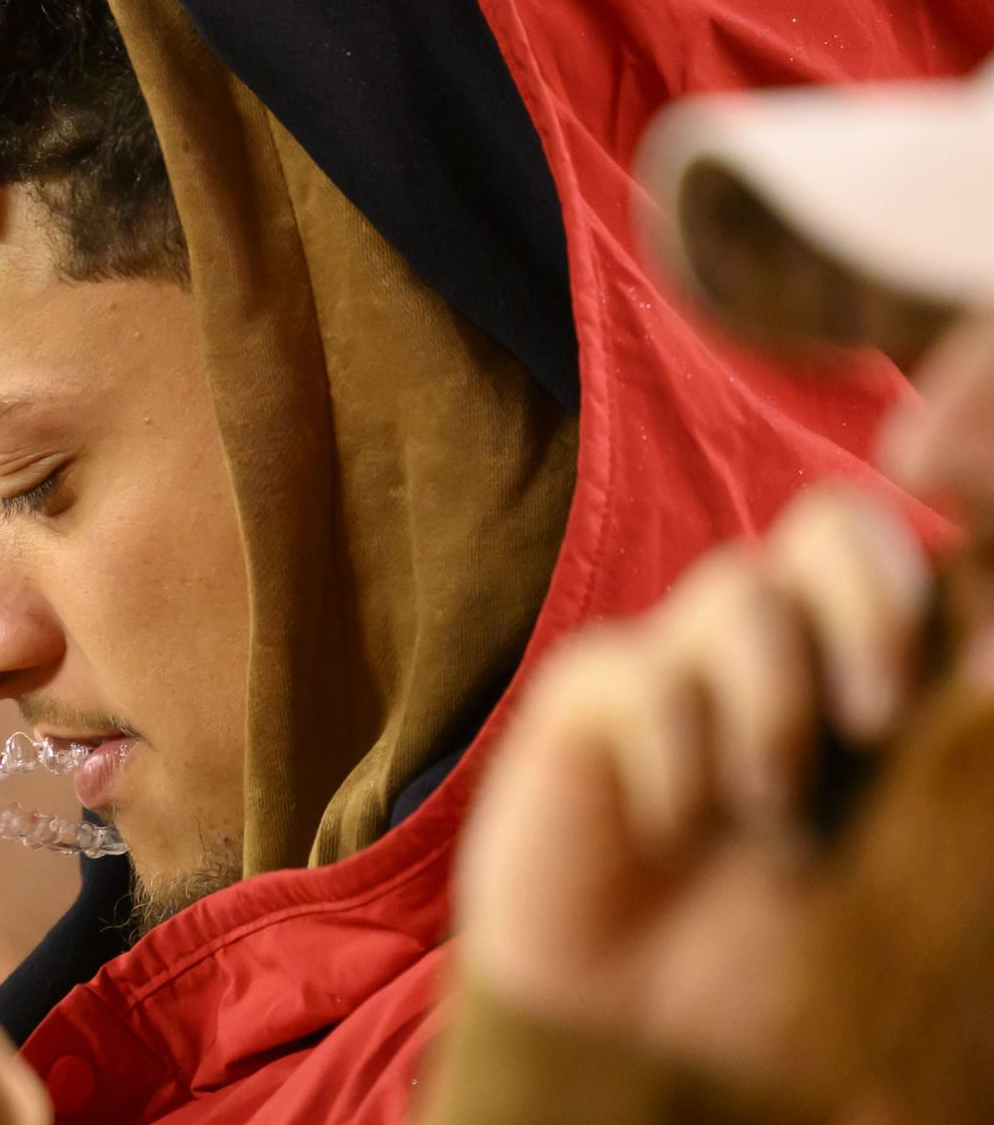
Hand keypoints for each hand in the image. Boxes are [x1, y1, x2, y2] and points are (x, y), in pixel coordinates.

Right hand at [456, 486, 929, 1079]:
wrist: (668, 1048)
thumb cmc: (816, 966)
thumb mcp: (935, 856)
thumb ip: (967, 743)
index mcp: (891, 679)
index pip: (926, 557)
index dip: (948, 506)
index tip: (952, 552)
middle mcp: (796, 657)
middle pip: (834, 524)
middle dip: (870, 603)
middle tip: (878, 717)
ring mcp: (687, 668)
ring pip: (739, 586)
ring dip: (773, 709)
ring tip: (767, 820)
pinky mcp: (597, 698)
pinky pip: (637, 668)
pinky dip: (674, 753)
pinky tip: (677, 830)